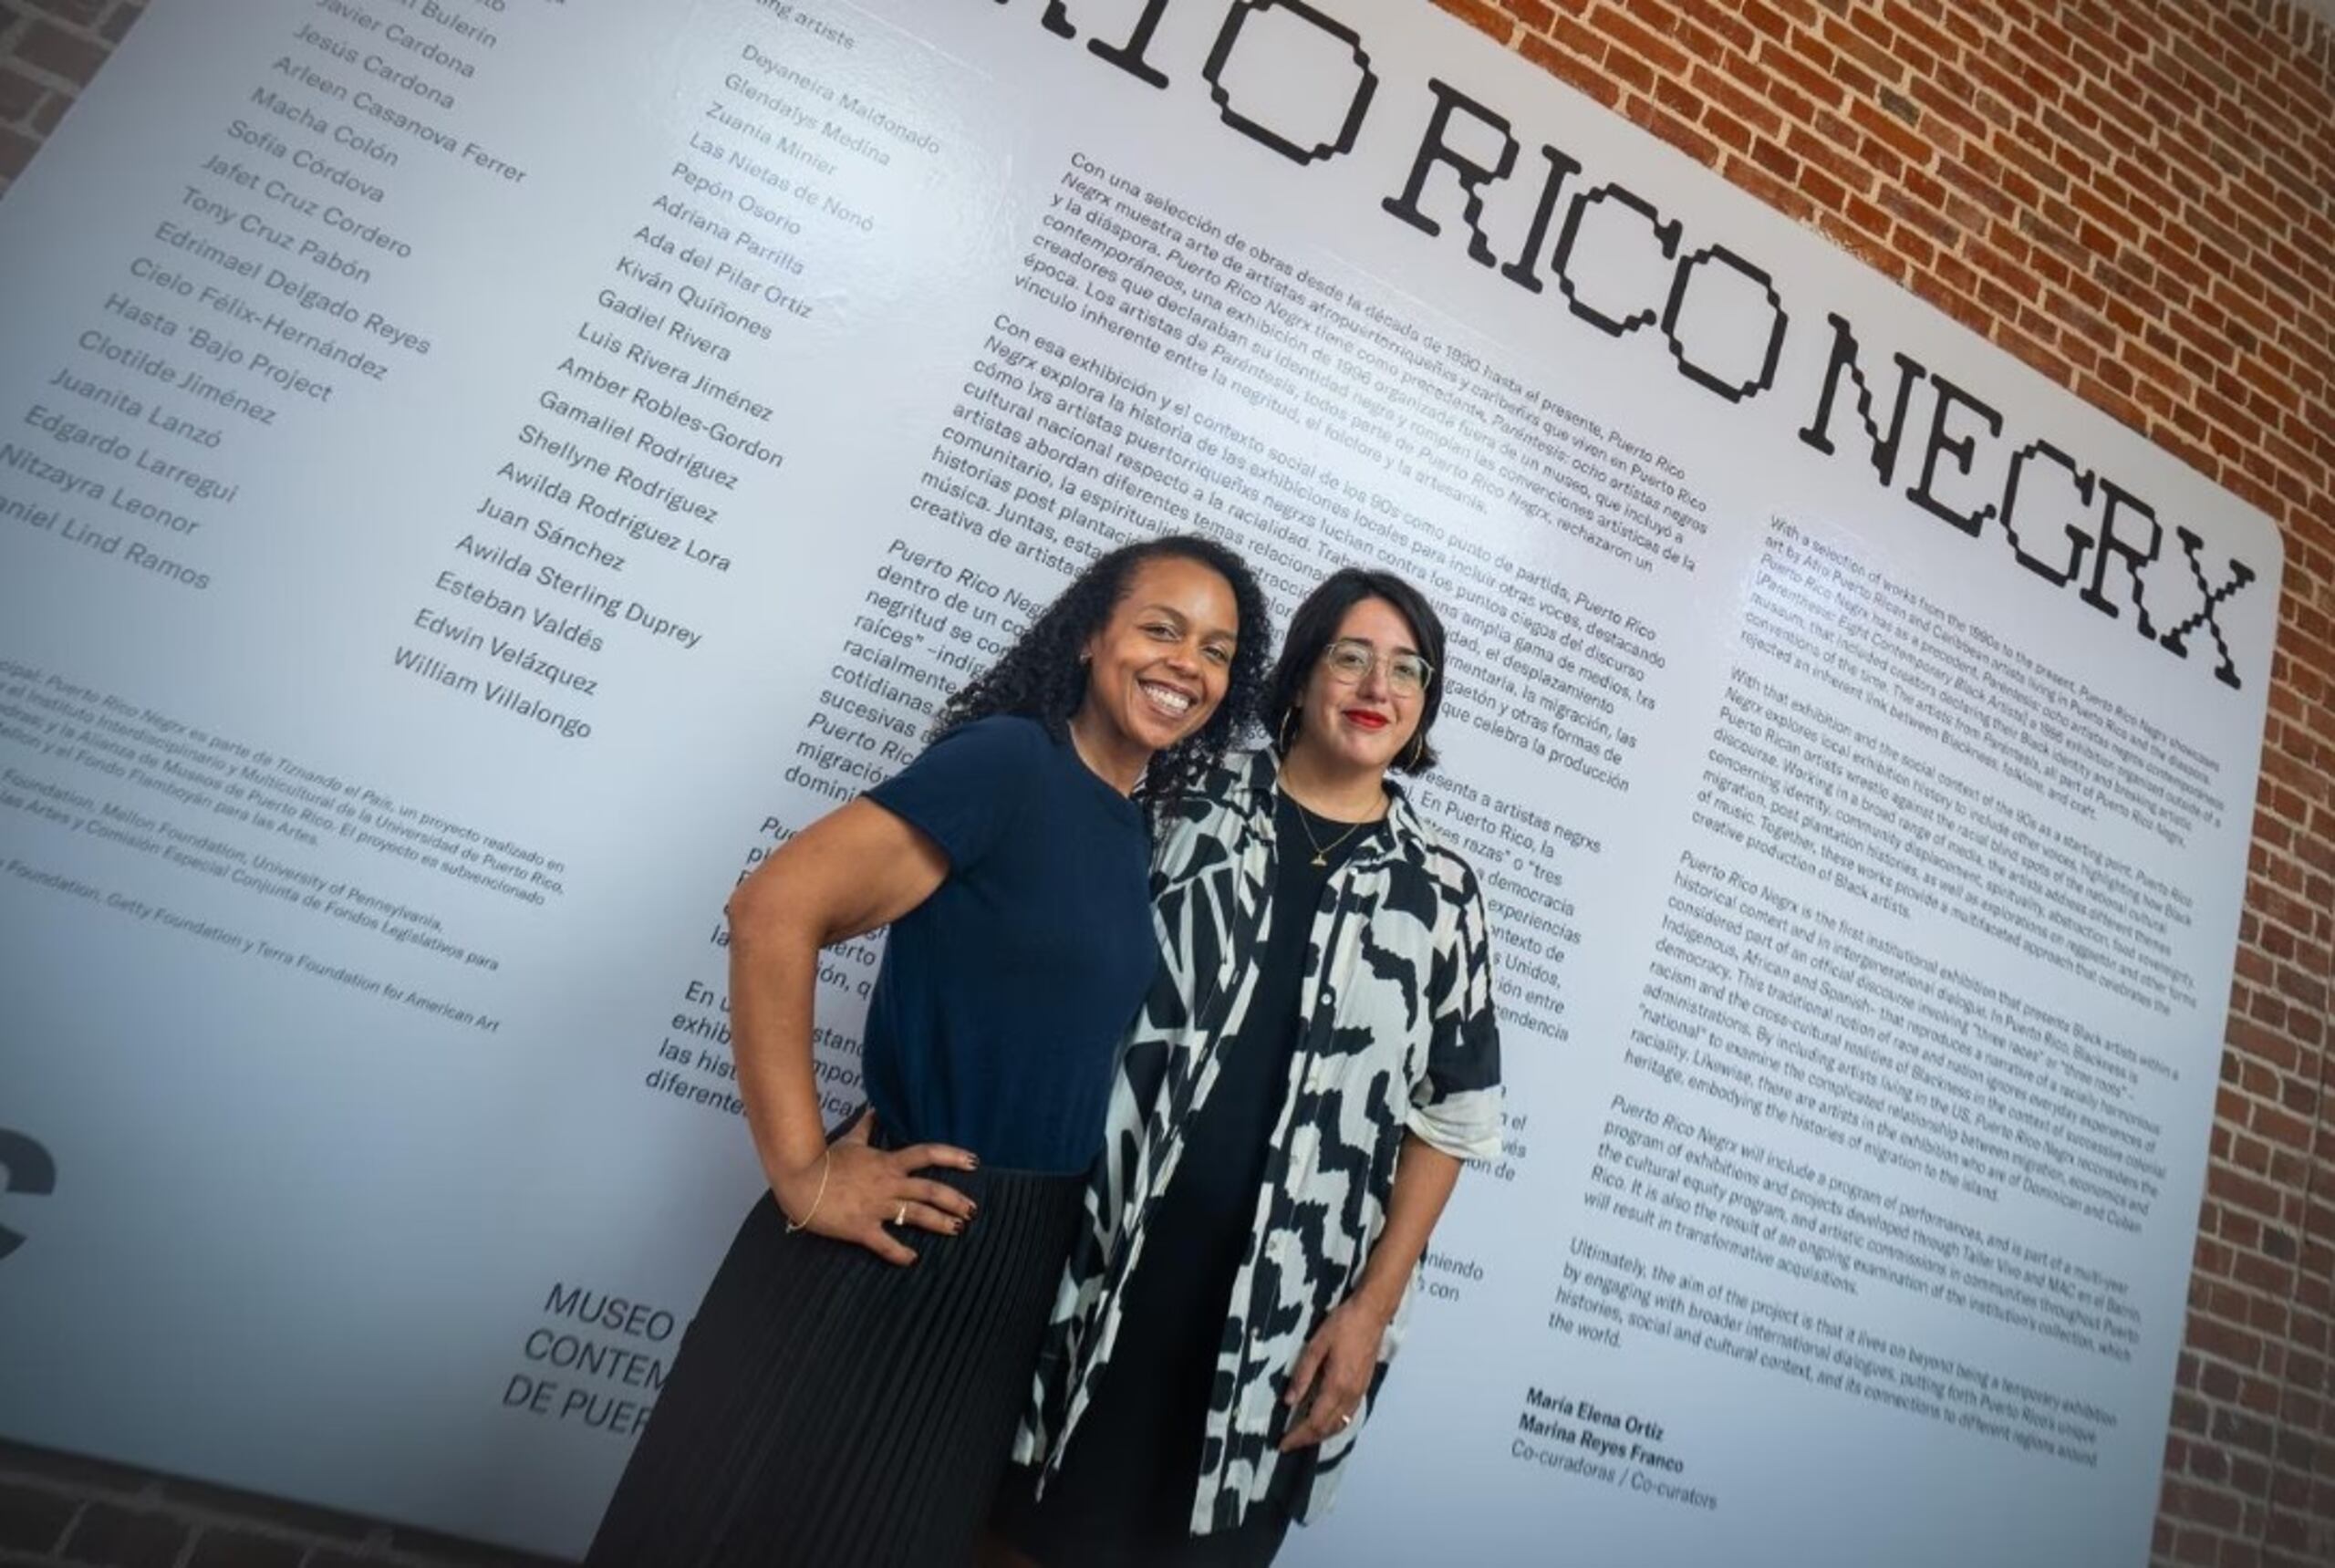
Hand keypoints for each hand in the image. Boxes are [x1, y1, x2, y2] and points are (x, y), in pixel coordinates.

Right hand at [772, 1111, 978, 1265]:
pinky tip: (913, 1259)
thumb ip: (866, 1127)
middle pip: (929, 1189)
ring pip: (916, 1215)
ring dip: (940, 1223)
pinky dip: (901, 1253)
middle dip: (955, 1199)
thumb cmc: (824, 1161)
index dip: (952, 1156)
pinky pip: (886, 1243)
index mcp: (887, 1163)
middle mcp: (887, 1184)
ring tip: (958, 1229)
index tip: (973, 1162)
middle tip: (973, 1210)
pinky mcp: (862, 1227)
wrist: (799, 1182)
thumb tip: (873, 1110)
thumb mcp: (849, 1141)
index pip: (927, 1154)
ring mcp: (876, 1206)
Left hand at [1278, 1296, 1389, 1450]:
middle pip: (1328, 1428)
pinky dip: (1334, 1425)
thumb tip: (1288, 1402)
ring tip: (1303, 1436)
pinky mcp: (1364, 1388)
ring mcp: (1360, 1393)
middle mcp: (1350, 1395)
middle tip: (1289, 1444)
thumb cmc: (1342, 1325)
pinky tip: (1325, 1422)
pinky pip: (1349, 1415)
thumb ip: (1302, 1375)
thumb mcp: (1316, 1346)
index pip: (1315, 1421)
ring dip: (1321, 1434)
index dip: (1298, 1436)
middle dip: (1308, 1439)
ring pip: (1340, 1425)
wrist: (1373, 1314)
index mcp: (1336, 1386)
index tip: (1283, 1444)